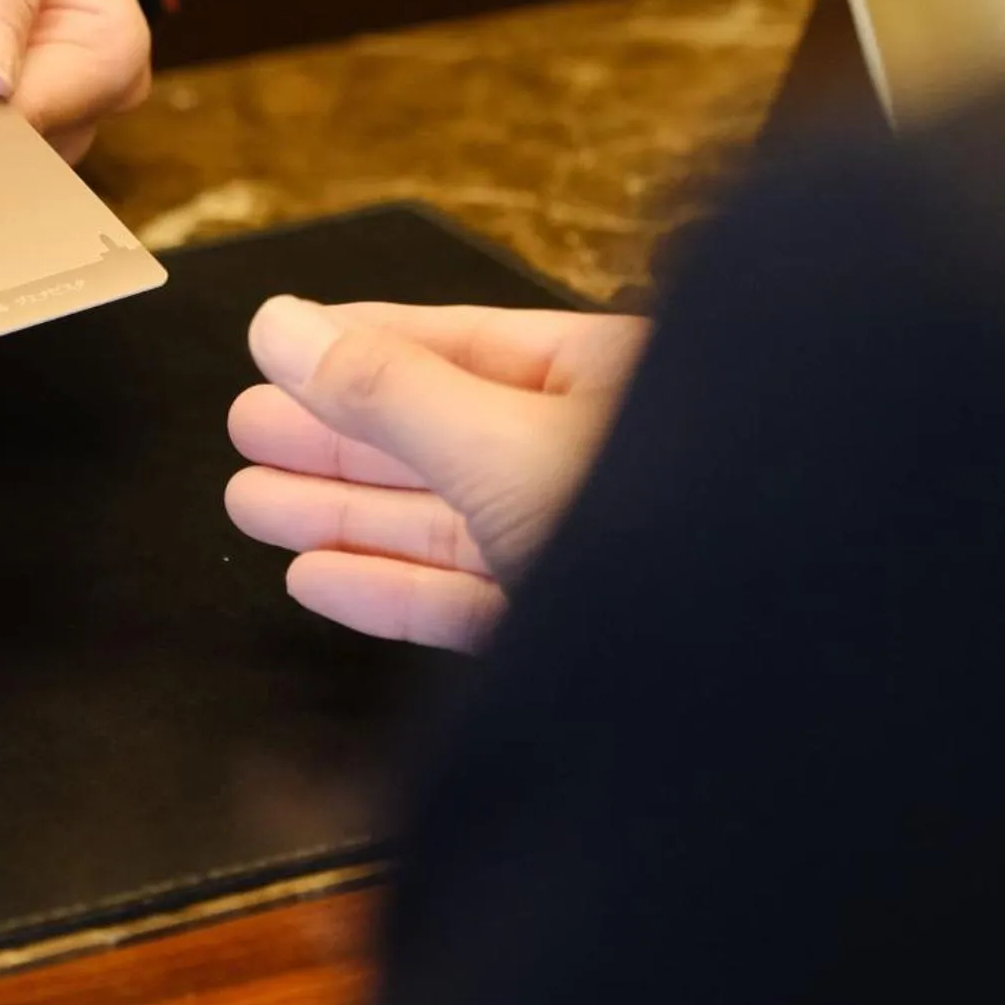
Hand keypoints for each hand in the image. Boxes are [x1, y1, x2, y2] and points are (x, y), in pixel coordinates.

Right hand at [226, 298, 649, 650]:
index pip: (461, 345)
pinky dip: (388, 589)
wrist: (761, 679)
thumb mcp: (498, 440)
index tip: (279, 343)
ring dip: (343, 512)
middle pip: (439, 436)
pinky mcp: (569, 639)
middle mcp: (591, 459)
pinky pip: (464, 601)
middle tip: (243, 428)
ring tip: (250, 501)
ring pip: (442, 522)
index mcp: (603, 381)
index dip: (361, 343)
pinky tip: (315, 576)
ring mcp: (581, 552)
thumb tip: (276, 324)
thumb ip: (384, 391)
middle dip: (337, 435)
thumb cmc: (658, 526)